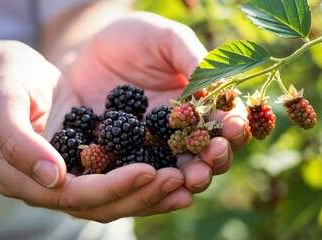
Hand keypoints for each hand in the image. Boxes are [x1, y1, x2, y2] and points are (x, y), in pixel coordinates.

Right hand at [0, 40, 189, 222]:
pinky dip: (147, 176)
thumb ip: (21, 144)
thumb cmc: (0, 82)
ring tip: (188, 181)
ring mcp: (71, 175)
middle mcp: (50, 185)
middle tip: (180, 179)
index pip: (74, 194)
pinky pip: (120, 174)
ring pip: (115, 196)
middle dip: (142, 193)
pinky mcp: (88, 161)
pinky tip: (175, 168)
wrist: (6, 73)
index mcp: (23, 178)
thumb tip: (55, 178)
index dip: (112, 187)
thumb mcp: (4, 104)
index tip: (149, 171)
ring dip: (152, 192)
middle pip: (101, 203)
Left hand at [65, 11, 250, 194]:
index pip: (221, 122)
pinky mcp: (122, 158)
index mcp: (194, 106)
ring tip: (191, 177)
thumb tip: (217, 88)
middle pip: (204, 155)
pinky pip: (136, 174)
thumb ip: (191, 59)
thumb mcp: (166, 40)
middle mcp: (177, 133)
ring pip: (175, 172)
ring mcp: (150, 149)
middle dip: (214, 158)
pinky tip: (154, 182)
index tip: (233, 126)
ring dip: (187, 178)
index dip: (232, 126)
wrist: (90, 51)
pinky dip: (147, 183)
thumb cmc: (134, 40)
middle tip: (215, 155)